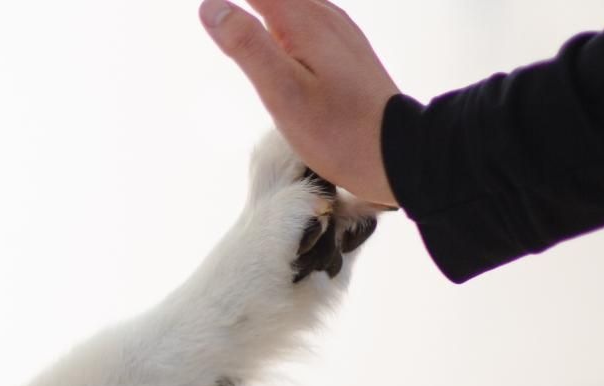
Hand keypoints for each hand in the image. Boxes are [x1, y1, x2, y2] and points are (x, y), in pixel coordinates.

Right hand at [199, 0, 400, 205]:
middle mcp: (325, 17)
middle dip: (250, 5)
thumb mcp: (283, 91)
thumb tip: (211, 7)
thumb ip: (247, 45)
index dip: (229, 3)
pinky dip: (285, 19)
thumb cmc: (336, 129)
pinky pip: (309, 18)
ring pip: (295, 3)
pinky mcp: (347, 50)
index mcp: (305, 22)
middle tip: (217, 17)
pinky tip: (280, 33)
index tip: (207, 9)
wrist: (396, 153)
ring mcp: (340, 32)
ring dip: (267, 8)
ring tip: (243, 22)